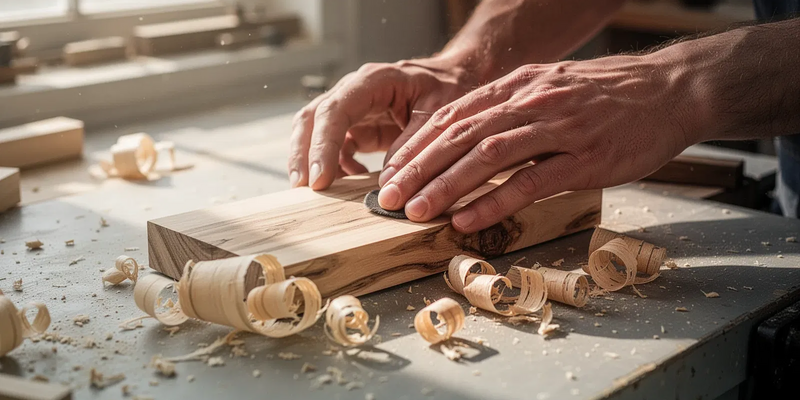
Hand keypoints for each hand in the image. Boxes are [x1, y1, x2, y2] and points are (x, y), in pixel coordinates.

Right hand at [288, 57, 473, 188]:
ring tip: (317, 194)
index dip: (323, 145)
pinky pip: (337, 149)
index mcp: (373, 81)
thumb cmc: (450, 90)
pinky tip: (353, 183)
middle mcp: (355, 91)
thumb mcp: (439, 115)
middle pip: (312, 118)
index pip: (335, 110)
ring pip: (316, 133)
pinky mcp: (359, 128)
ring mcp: (354, 111)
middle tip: (303, 189)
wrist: (456, 80)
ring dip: (312, 162)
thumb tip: (387, 183)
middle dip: (304, 154)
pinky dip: (338, 169)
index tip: (321, 179)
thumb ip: (414, 146)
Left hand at [378, 54, 700, 232]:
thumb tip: (468, 136)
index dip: (417, 145)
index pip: (453, 116)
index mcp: (518, 87)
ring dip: (446, 185)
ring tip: (415, 211)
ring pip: (489, 156)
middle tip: (387, 197)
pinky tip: (467, 219)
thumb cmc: (607, 95)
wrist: (670, 90)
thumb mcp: (550, 88)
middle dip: (418, 168)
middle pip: (461, 135)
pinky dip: (495, 201)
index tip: (391, 171)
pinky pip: (531, 182)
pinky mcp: (584, 158)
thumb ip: (511, 108)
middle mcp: (531, 103)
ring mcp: (558, 129)